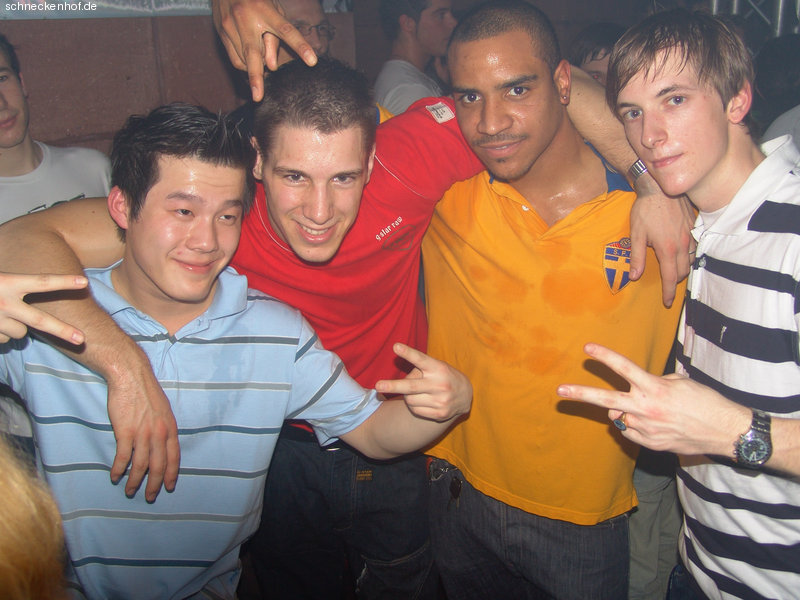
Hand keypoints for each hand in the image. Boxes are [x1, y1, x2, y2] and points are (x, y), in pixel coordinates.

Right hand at [0, 272, 86, 343]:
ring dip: (17, 326)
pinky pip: (5, 339)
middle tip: (81, 339)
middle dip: (62, 331)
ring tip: (2, 313)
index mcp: (7, 283)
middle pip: (40, 321)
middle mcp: (4, 303)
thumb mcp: (0, 276)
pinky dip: (2, 332)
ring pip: (21, 332)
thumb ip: (15, 280)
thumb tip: (32, 278)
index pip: (41, 282)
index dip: (64, 282)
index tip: (85, 282)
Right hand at [105, 346, 179, 501]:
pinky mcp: (125, 431)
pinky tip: (115, 476)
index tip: (168, 487)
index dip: (171, 474)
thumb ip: (164, 427)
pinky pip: (123, 457)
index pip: (174, 457)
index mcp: (170, 428)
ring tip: (130, 491)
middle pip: (158, 466)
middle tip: (150, 497)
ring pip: (140, 465)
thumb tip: (163, 443)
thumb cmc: (146, 392)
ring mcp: (142, 433)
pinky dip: (119, 469)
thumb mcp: (163, 410)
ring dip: (135, 481)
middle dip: (154, 484)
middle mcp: (159, 433)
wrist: (131, 376)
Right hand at [212, 0, 317, 100]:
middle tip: (258, 96)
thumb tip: (271, 67)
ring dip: (254, 69)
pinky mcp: (221, 32)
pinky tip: (250, 63)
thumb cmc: (256, 0)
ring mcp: (230, 26)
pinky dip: (244, 66)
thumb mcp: (272, 10)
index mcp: (265, 10)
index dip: (300, 46)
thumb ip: (275, 37)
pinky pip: (234, 58)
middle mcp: (246, 18)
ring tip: (261, 66)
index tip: (312, 61)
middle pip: (254, 53)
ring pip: (244, 59)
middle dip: (256, 77)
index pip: (286, 31)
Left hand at [375, 343, 471, 421]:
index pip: (421, 359)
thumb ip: (419, 370)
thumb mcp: (435, 366)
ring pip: (410, 399)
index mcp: (438, 368)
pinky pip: (415, 410)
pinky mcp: (440, 413)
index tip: (395, 347)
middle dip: (393, 386)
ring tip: (417, 391)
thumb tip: (399, 382)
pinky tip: (423, 400)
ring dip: (407, 395)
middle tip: (377, 386)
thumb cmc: (443, 375)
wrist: (466, 395)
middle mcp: (440, 384)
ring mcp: (441, 400)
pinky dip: (414, 405)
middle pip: (411, 386)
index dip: (408, 353)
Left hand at [557, 343, 748, 456]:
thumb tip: (632, 395)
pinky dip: (635, 426)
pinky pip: (630, 432)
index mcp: (655, 389)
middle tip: (560, 391)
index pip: (624, 368)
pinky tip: (655, 425)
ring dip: (625, 412)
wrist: (725, 431)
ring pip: (619, 418)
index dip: (604, 357)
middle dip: (581, 394)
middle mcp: (646, 409)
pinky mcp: (650, 444)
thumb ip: (652, 383)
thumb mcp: (680, 382)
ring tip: (650, 411)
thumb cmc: (705, 402)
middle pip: (606, 400)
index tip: (587, 348)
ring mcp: (646, 429)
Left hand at [630, 174, 695, 306]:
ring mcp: (690, 235)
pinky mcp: (693, 227)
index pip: (671, 277)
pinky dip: (688, 255)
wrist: (658, 187)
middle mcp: (682, 244)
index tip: (667, 301)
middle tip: (667, 285)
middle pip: (683, 272)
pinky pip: (694, 247)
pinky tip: (680, 254)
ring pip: (690, 260)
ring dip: (682, 268)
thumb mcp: (636, 234)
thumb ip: (636, 257)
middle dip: (675, 281)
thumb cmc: (645, 210)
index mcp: (667, 249)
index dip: (669, 292)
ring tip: (673, 271)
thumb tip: (634, 276)